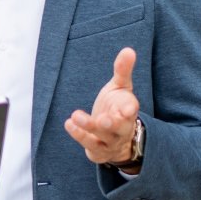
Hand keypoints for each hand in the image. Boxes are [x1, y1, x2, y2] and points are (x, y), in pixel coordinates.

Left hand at [65, 47, 140, 167]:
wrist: (117, 138)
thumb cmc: (117, 108)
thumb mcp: (121, 88)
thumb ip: (123, 70)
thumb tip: (129, 50)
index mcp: (128, 111)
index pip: (131, 110)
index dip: (129, 109)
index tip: (128, 108)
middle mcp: (122, 128)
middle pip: (121, 128)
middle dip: (113, 124)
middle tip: (104, 120)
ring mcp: (110, 141)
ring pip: (102, 136)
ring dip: (89, 127)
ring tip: (76, 116)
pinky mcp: (98, 150)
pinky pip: (90, 144)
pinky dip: (79, 135)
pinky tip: (68, 123)